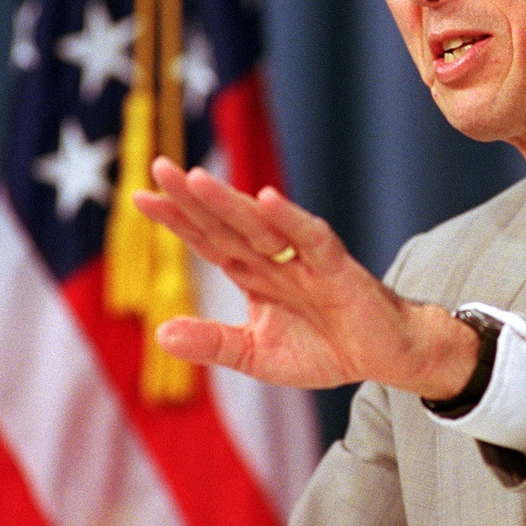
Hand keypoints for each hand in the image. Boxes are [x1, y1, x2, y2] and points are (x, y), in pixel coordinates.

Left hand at [133, 158, 479, 399]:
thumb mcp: (258, 355)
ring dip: (230, 203)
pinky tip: (267, 200)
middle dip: (193, 199)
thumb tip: (160, 333)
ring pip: (261, 226)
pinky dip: (291, 220)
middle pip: (227, 225)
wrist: (385, 358)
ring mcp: (306, 261)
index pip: (209, 241)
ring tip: (197, 179)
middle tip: (158, 168)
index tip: (140, 197)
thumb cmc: (326, 349)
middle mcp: (276, 260)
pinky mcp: (338, 268)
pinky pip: (312, 238)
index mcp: (255, 275)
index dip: (177, 221)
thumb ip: (214, 343)